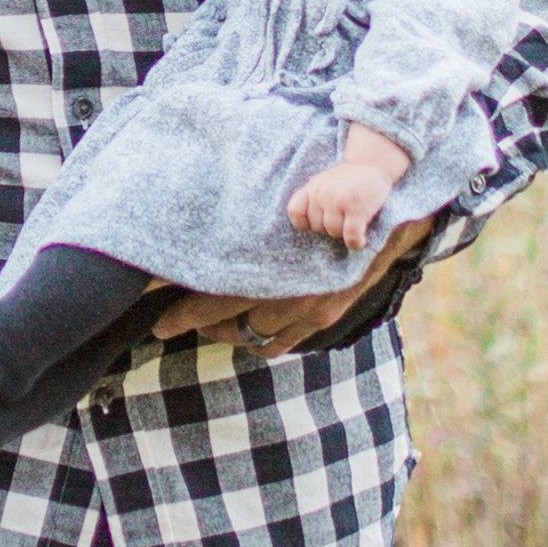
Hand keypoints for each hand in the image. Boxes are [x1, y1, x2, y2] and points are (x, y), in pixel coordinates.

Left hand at [152, 217, 436, 360]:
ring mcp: (312, 313)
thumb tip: (201, 237)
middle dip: (196, 326)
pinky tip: (246, 330)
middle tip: (166, 323)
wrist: (390, 214)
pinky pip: (283, 343)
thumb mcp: (288, 212)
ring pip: (255, 339)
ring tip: (208, 323)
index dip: (184, 315)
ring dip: (228, 334)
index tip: (157, 321)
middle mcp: (293, 298)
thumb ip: (250, 232)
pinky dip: (259, 341)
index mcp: (276, 273)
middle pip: (231, 324)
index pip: (218, 302)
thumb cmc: (332, 203)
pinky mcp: (327, 318)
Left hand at [286, 127, 411, 252]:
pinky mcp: (356, 209)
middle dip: (329, 228)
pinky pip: (351, 236)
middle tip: (343, 219)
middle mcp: (322, 193)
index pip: (295, 213)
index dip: (305, 223)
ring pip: (333, 232)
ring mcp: (338, 200)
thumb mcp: (323, 183)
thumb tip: (307, 227)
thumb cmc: (347, 179)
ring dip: (344, 234)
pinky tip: (360, 240)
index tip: (319, 221)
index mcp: (312, 187)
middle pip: (317, 227)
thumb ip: (313, 199)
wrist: (371, 164)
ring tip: (352, 223)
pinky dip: (356, 242)